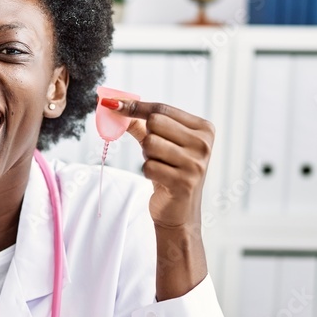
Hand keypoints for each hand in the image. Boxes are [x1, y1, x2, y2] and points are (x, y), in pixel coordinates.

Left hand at [100, 98, 213, 229]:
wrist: (180, 213)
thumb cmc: (170, 174)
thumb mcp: (161, 145)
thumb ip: (141, 125)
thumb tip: (116, 105)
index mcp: (204, 129)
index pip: (162, 109)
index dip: (135, 107)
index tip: (112, 103)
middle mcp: (204, 144)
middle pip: (155, 123)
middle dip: (147, 137)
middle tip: (156, 154)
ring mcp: (196, 163)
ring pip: (150, 144)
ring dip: (147, 156)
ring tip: (161, 167)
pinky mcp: (184, 182)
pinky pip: (148, 166)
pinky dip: (147, 172)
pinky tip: (160, 180)